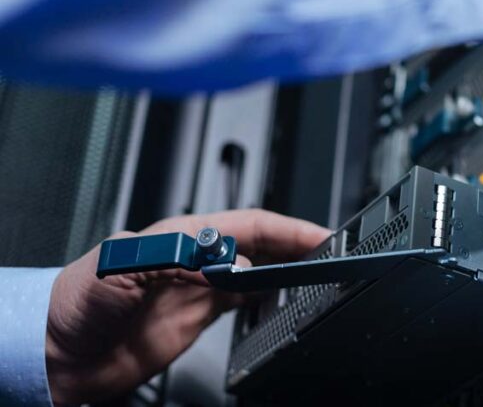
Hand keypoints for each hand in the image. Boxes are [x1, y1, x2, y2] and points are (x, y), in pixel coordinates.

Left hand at [45, 209, 330, 404]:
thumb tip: (230, 260)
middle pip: (262, 243)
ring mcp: (198, 286)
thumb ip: (178, 256)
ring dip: (289, 268)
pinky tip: (281, 300)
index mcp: (183, 235)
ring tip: (317, 271)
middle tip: (332, 250)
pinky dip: (268, 298)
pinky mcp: (196, 316)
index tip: (319, 235)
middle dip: (299, 243)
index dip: (289, 227)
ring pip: (260, 269)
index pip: (250, 224)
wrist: (56, 352)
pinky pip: (244, 301)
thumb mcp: (123, 266)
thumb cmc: (75, 301)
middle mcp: (196, 257)